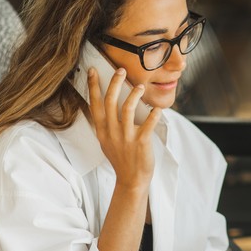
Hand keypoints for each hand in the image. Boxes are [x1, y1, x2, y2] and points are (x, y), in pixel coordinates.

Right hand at [87, 67, 161, 189]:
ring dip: (134, 94)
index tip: (92, 71)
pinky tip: (158, 108)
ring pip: (127, 109)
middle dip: (115, 83)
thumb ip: (105, 124)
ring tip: (140, 87)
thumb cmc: (121, 159)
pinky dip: (154, 114)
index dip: (93, 86)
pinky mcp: (140, 142)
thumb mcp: (106, 141)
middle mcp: (111, 132)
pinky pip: (148, 124)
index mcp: (101, 130)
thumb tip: (107, 104)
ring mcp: (125, 137)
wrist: (131, 180)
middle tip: (121, 70)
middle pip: (110, 101)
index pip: (94, 104)